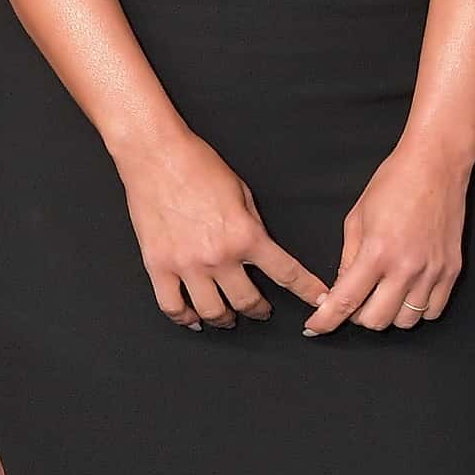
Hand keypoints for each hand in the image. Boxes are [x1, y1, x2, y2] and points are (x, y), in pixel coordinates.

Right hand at [118, 124, 327, 329]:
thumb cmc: (198, 165)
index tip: (318, 302)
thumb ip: (253, 226)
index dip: (306, 291)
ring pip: (212, 312)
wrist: (156, 155)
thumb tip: (258, 250)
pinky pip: (172, 306)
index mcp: (245, 235)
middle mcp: (218, 256)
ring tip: (227, 317)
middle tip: (262, 311)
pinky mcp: (158, 266)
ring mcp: (186, 265)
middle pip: (247, 302)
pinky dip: (185, 318)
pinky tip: (192, 318)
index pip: (286, 273)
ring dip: (224, 319)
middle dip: (260, 311)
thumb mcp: (242, 192)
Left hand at [302, 138, 470, 334]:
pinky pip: (433, 311)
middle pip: (376, 321)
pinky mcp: (452, 271)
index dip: (326, 321)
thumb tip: (339, 291)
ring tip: (384, 294)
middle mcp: (406, 266)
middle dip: (358, 316)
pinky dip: (417, 309)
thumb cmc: (394, 183)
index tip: (315, 327)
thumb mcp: (357, 218)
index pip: (346, 300)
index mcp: (377, 251)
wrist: (436, 164)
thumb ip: (347, 259)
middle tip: (355, 299)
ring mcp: (432, 271)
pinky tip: (408, 292)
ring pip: (406, 322)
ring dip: (389, 314)